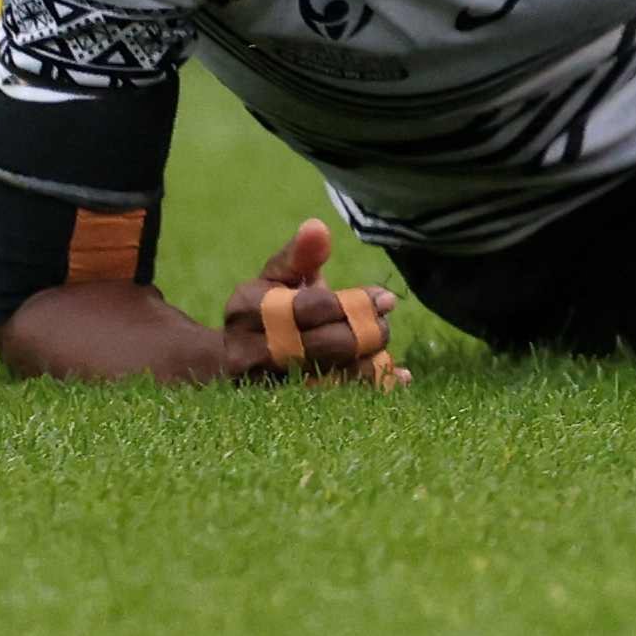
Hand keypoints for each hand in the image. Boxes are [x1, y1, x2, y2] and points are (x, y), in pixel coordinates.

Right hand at [213, 222, 410, 385]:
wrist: (236, 356)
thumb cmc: (270, 306)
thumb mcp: (279, 276)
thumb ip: (300, 255)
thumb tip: (316, 227)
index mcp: (246, 308)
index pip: (309, 308)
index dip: (353, 304)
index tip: (386, 299)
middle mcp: (247, 351)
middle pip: (321, 346)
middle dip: (364, 333)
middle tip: (384, 322)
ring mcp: (262, 386)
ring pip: (328, 379)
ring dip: (367, 363)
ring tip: (383, 347)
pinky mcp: (281, 408)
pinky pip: (332, 402)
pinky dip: (368, 387)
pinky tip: (400, 377)